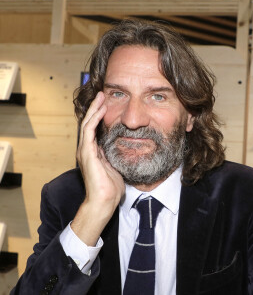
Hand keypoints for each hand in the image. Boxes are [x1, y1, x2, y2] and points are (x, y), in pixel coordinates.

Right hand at [71, 92, 124, 245]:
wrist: (105, 201)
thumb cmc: (111, 187)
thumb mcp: (115, 166)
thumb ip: (115, 155)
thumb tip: (124, 147)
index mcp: (94, 152)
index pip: (95, 129)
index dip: (100, 116)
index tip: (107, 105)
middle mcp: (87, 149)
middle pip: (89, 123)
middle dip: (96, 108)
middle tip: (102, 95)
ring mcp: (85, 150)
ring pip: (88, 123)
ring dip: (94, 109)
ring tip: (101, 96)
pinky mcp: (87, 153)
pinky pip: (89, 130)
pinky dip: (95, 118)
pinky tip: (102, 108)